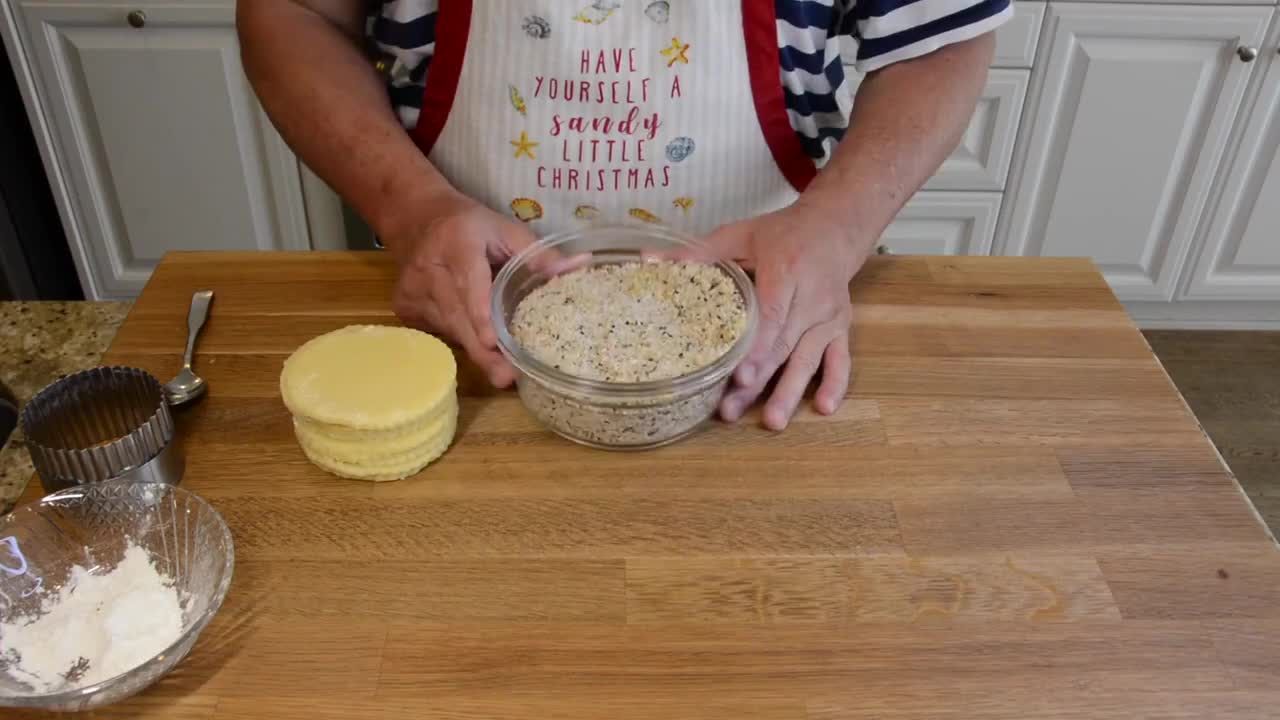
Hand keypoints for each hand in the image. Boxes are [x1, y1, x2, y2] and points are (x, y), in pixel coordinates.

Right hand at [388, 194, 536, 387]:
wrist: (414, 218)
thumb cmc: (470, 226)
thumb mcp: (504, 229)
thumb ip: (538, 252)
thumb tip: (579, 266)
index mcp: (458, 243)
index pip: (469, 281)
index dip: (479, 311)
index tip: (490, 340)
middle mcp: (429, 268)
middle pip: (458, 316)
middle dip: (483, 351)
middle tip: (506, 377)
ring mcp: (413, 291)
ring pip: (450, 329)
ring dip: (476, 349)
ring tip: (501, 370)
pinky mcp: (406, 308)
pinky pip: (440, 332)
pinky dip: (462, 339)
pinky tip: (477, 341)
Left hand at [690, 204, 868, 429]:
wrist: (836, 227)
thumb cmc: (783, 233)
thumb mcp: (741, 234)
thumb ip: (698, 252)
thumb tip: (648, 259)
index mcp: (785, 271)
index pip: (770, 315)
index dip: (755, 348)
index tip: (739, 375)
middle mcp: (811, 298)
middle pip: (782, 345)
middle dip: (759, 381)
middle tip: (732, 409)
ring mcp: (828, 316)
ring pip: (808, 358)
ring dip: (790, 391)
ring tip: (772, 422)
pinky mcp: (840, 327)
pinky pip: (841, 359)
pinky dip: (835, 383)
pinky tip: (823, 408)